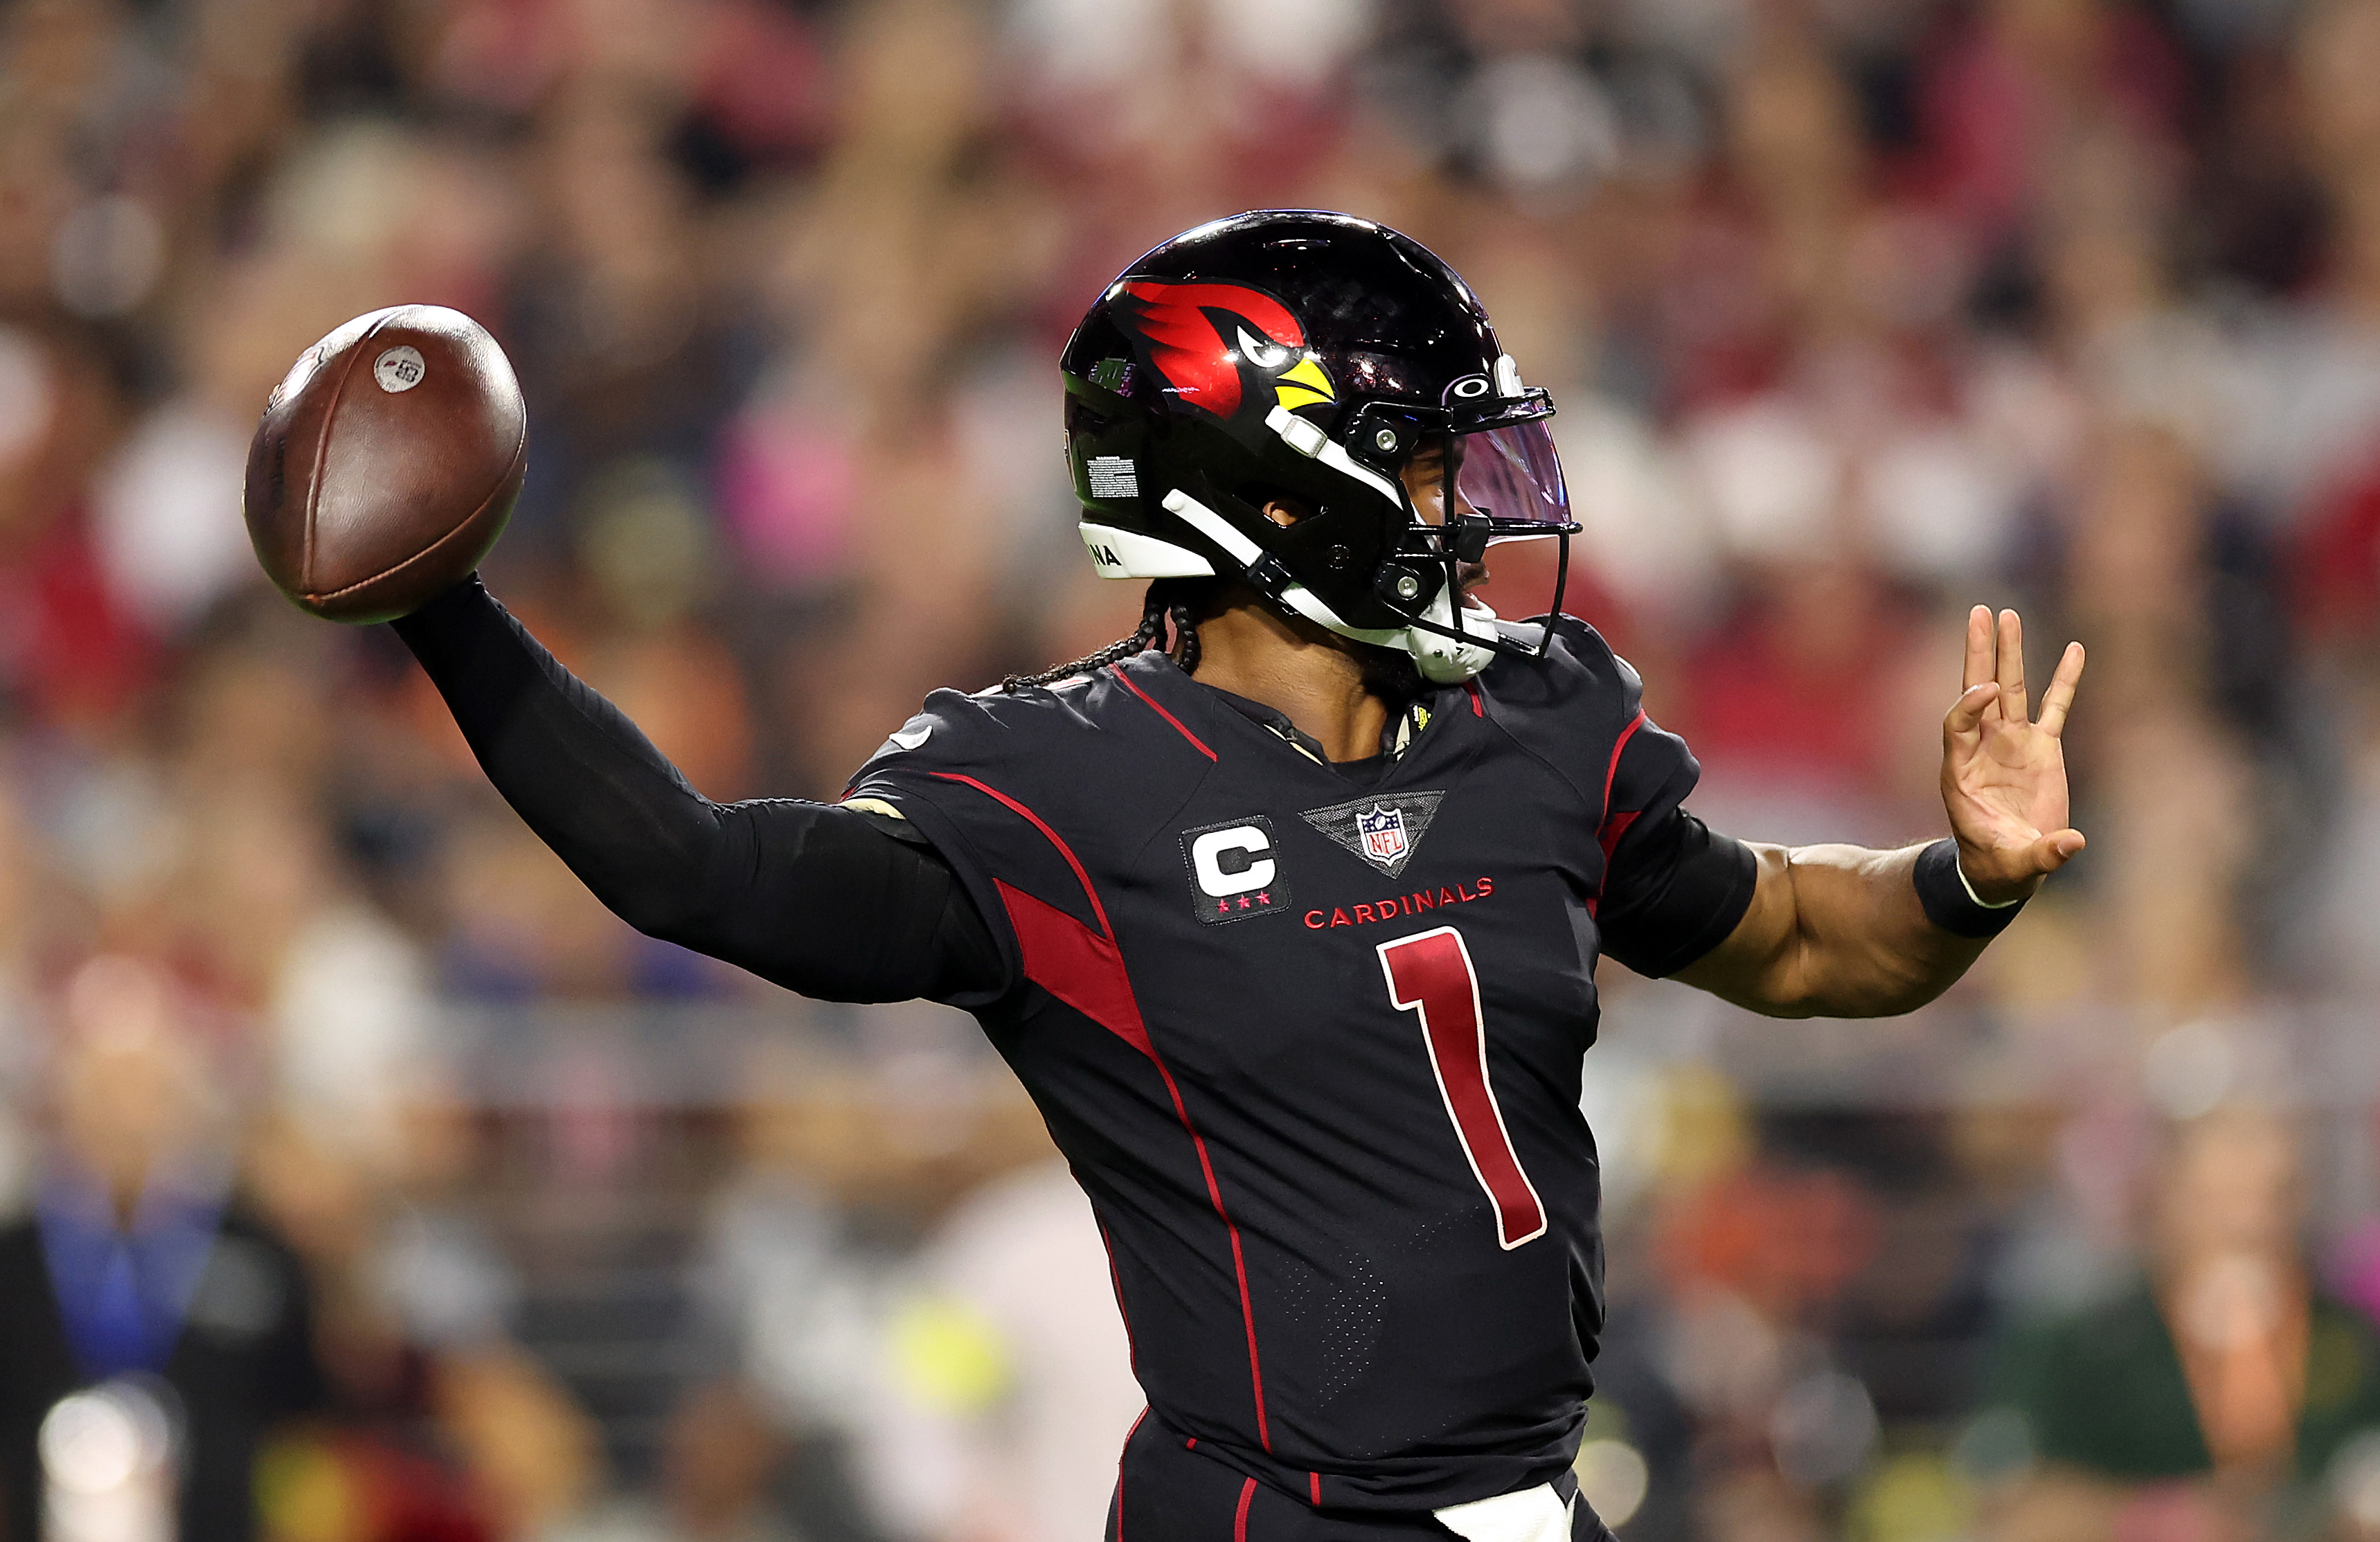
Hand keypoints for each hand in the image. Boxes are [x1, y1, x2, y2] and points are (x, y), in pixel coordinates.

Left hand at [1941, 607, 2084, 902]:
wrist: (2007, 867)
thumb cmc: (2000, 864)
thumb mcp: (2016, 863)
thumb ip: (2041, 854)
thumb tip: (2072, 843)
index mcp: (1961, 770)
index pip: (1957, 722)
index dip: (1968, 703)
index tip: (1985, 690)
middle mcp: (1983, 747)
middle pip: (1977, 689)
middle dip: (1977, 652)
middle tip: (1979, 612)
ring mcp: (2013, 743)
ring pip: (2011, 688)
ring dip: (2009, 653)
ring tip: (2007, 614)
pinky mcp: (2042, 748)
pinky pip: (2054, 706)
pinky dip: (2064, 679)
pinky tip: (2074, 649)